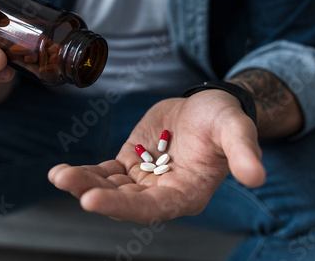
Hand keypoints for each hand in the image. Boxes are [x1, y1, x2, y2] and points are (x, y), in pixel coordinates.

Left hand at [48, 90, 265, 223]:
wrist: (207, 107)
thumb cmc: (223, 118)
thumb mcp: (236, 128)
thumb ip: (244, 151)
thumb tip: (257, 176)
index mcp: (187, 193)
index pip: (152, 208)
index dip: (123, 207)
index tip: (91, 199)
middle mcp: (163, 193)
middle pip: (125, 201)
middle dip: (95, 193)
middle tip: (66, 182)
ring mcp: (144, 179)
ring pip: (110, 187)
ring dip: (84, 183)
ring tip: (58, 175)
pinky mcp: (131, 163)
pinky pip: (106, 172)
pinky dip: (87, 172)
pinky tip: (62, 172)